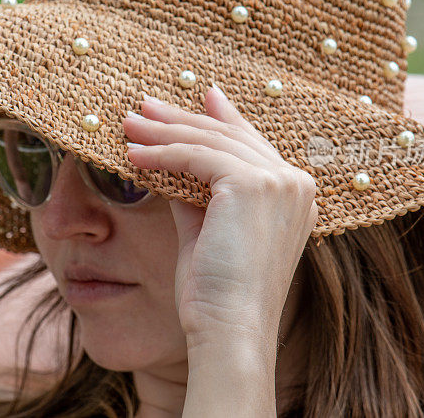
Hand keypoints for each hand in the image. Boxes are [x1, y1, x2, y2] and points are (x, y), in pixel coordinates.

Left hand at [122, 85, 318, 344]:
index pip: (251, 145)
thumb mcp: (205, 231)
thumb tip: (169, 163)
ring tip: (128, 125)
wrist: (228, 329)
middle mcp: (295, 183)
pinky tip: (131, 156)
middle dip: (181, 120)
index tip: (203, 95)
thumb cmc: (214, 293)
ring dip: (163, 132)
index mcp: (294, 195)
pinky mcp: (253, 184)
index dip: (224, 118)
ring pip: (209, 142)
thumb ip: (196, 194)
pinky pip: (196, 156)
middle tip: (144, 107)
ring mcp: (279, 182)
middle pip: (228, 137)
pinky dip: (161, 153)